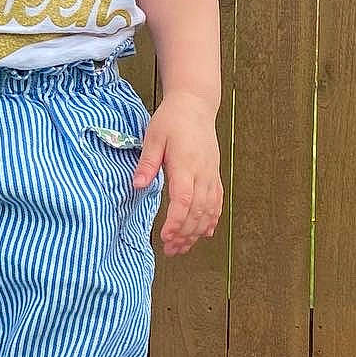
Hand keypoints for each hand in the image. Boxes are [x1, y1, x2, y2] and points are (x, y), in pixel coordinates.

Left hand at [131, 92, 223, 257]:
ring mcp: (211, 174)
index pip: (183, 200)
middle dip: (185, 234)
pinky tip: (205, 234)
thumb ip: (147, 162)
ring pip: (209, 210)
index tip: (165, 237)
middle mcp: (202, 173)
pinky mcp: (214, 174)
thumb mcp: (153, 137)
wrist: (195, 106)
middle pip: (198, 211)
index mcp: (185, 164)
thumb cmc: (171, 120)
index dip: (175, 221)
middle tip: (170, 250)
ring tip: (182, 248)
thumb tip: (138, 185)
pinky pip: (217, 202)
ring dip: (197, 232)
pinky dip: (212, 220)